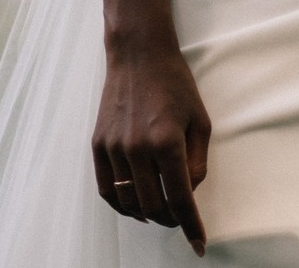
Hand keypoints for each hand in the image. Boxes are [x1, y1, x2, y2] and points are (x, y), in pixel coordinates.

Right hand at [93, 38, 210, 256]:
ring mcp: (114, 148)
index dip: (190, 226)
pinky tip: (135, 204)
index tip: (199, 244)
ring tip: (159, 212)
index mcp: (167, 141)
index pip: (180, 198)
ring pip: (129, 202)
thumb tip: (189, 192)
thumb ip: (198, 161)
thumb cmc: (175, 83)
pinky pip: (108, 190)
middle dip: (170, 219)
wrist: (139, 55)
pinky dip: (122, 204)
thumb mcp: (200, 119)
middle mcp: (137, 149)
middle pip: (153, 206)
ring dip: (147, 213)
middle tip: (180, 218)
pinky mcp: (98, 146)